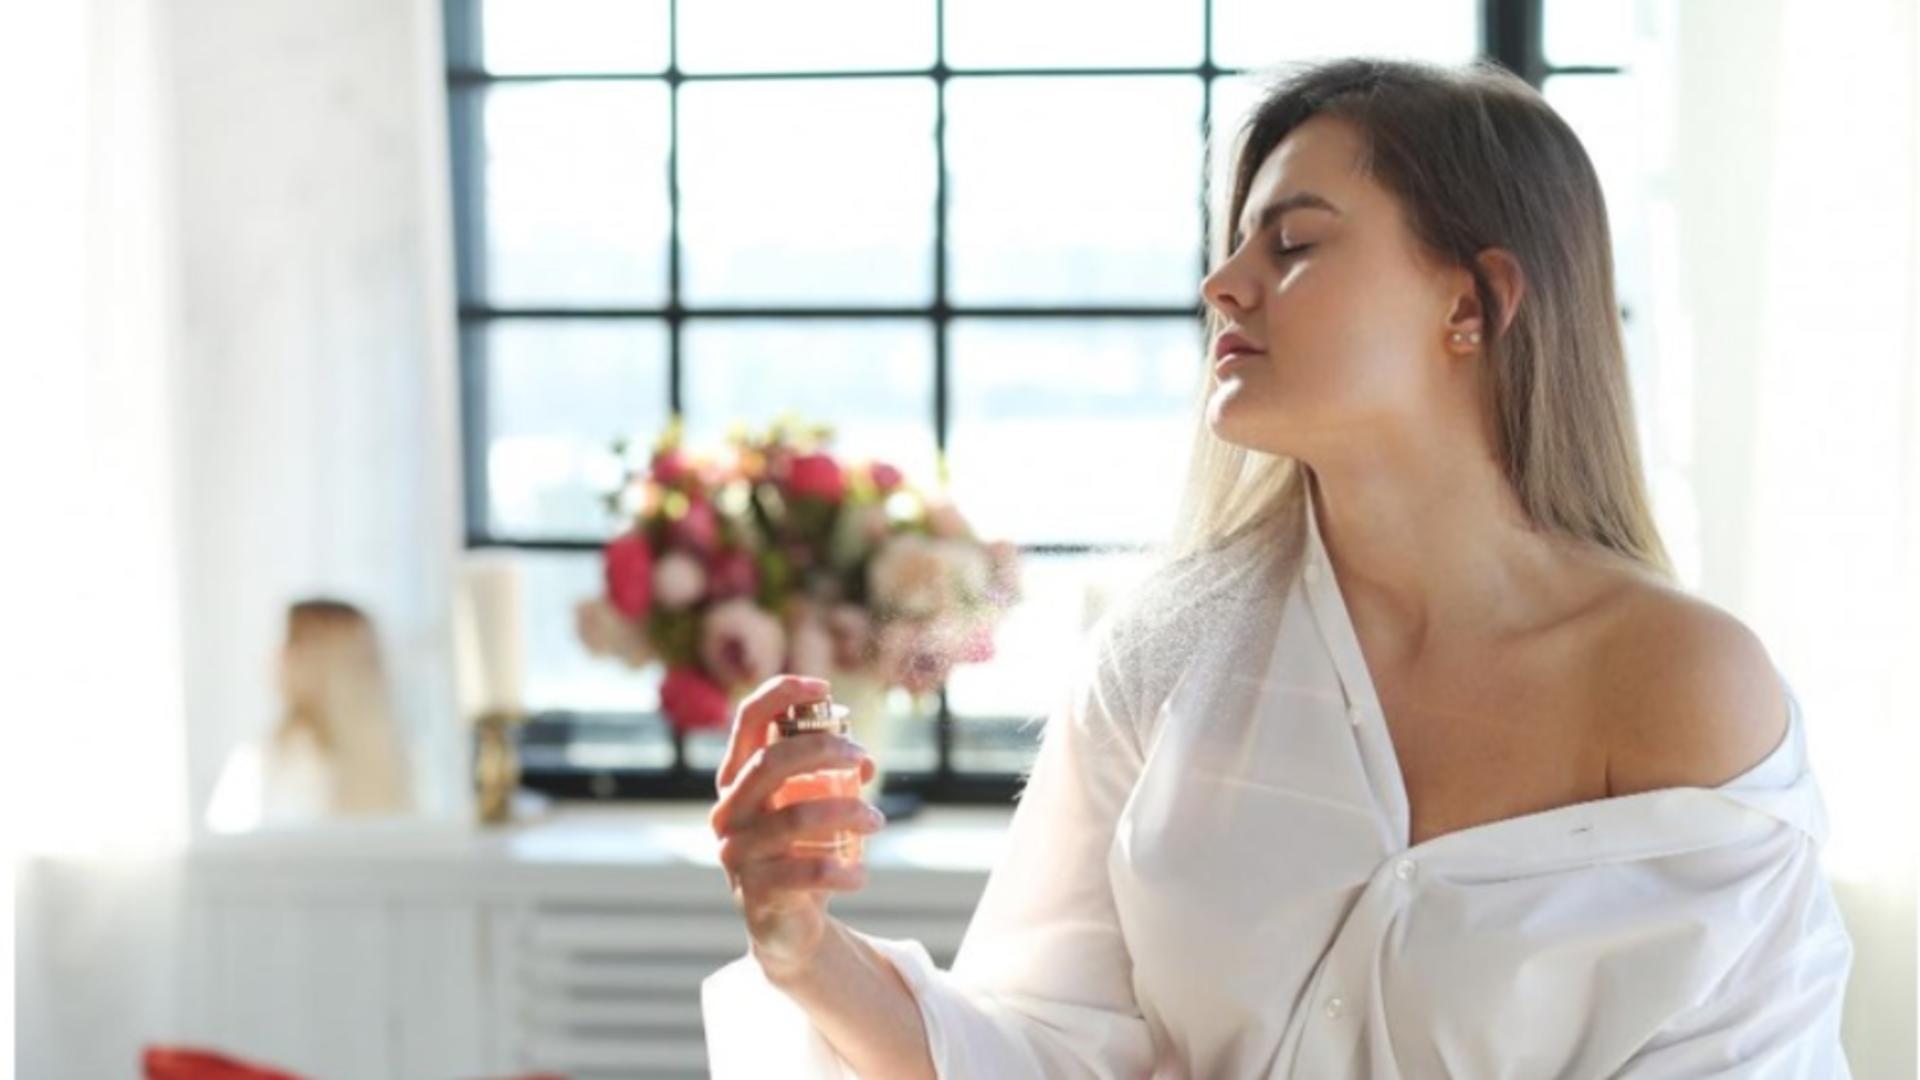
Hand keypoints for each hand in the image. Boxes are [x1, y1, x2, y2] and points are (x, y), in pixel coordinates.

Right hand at [709, 674, 883, 981]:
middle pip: (770, 764)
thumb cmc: (800, 852)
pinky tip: (861, 874)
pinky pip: (809, 872)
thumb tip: (862, 757)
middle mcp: (728, 811)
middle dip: (823, 750)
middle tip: (861, 756)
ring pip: (797, 819)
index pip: (747, 722)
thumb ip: (831, 774)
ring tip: (877, 820)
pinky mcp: (756, 891)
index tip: (823, 686)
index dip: (781, 694)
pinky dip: (846, 870)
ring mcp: (736, 853)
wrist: (786, 925)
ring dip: (849, 812)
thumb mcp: (811, 804)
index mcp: (736, 780)